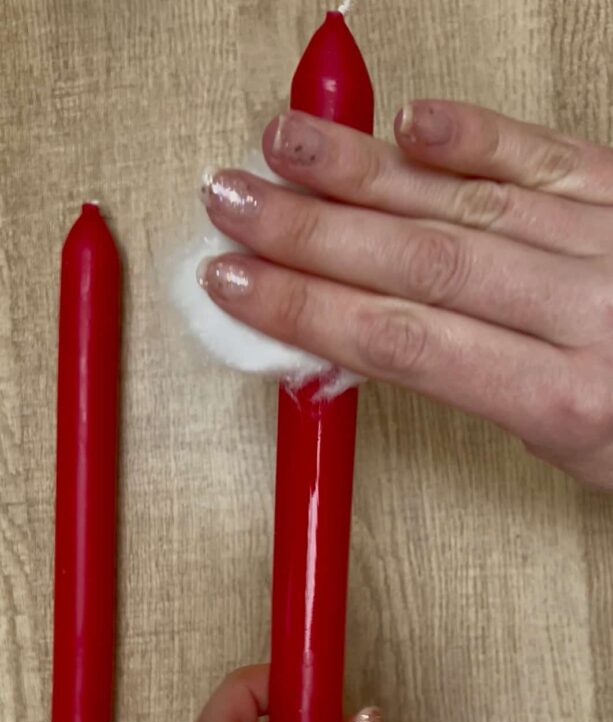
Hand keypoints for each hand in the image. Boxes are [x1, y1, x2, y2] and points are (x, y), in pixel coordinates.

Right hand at [200, 101, 612, 488]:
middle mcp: (591, 312)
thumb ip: (475, 395)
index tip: (236, 284)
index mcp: (567, 401)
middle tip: (232, 201)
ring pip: (467, 200)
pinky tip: (409, 121)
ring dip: (365, 170)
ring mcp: (612, 242)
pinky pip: (545, 156)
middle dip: (310, 230)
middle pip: (419, 260)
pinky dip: (473, 134)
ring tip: (285, 144)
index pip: (403, 342)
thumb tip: (367, 345)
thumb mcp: (569, 456)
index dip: (305, 307)